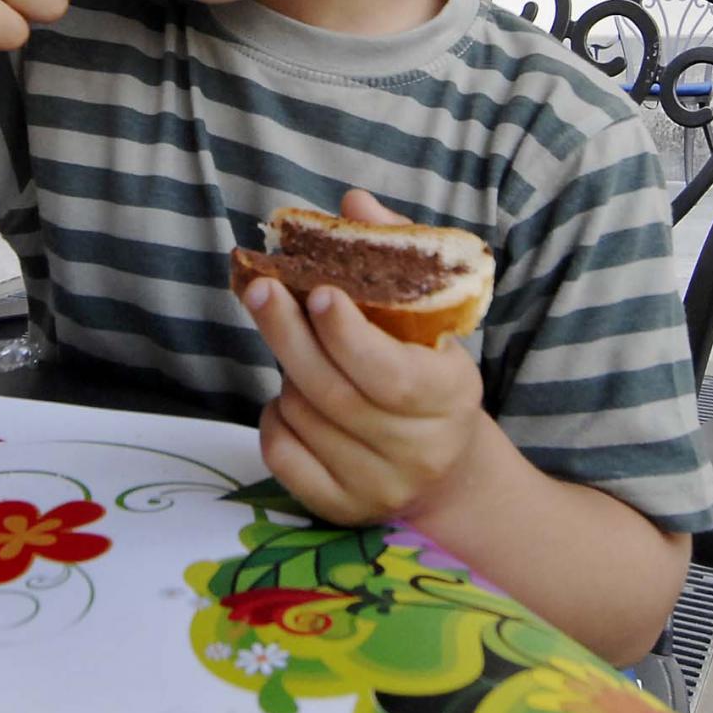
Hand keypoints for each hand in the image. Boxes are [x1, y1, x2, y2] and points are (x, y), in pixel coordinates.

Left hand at [235, 189, 487, 525]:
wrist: (450, 471)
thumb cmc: (432, 375)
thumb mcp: (431, 319)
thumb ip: (395, 258)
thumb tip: (352, 202)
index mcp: (450, 397)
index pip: (393, 376)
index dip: (351, 337)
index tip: (320, 293)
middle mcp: (417, 451)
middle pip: (336, 395)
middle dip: (290, 337)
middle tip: (261, 290)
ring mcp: (377, 486)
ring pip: (306, 419)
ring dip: (287, 372)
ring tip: (296, 345)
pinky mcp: (341, 509)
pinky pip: (284, 457)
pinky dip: (274, 420)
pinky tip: (289, 397)